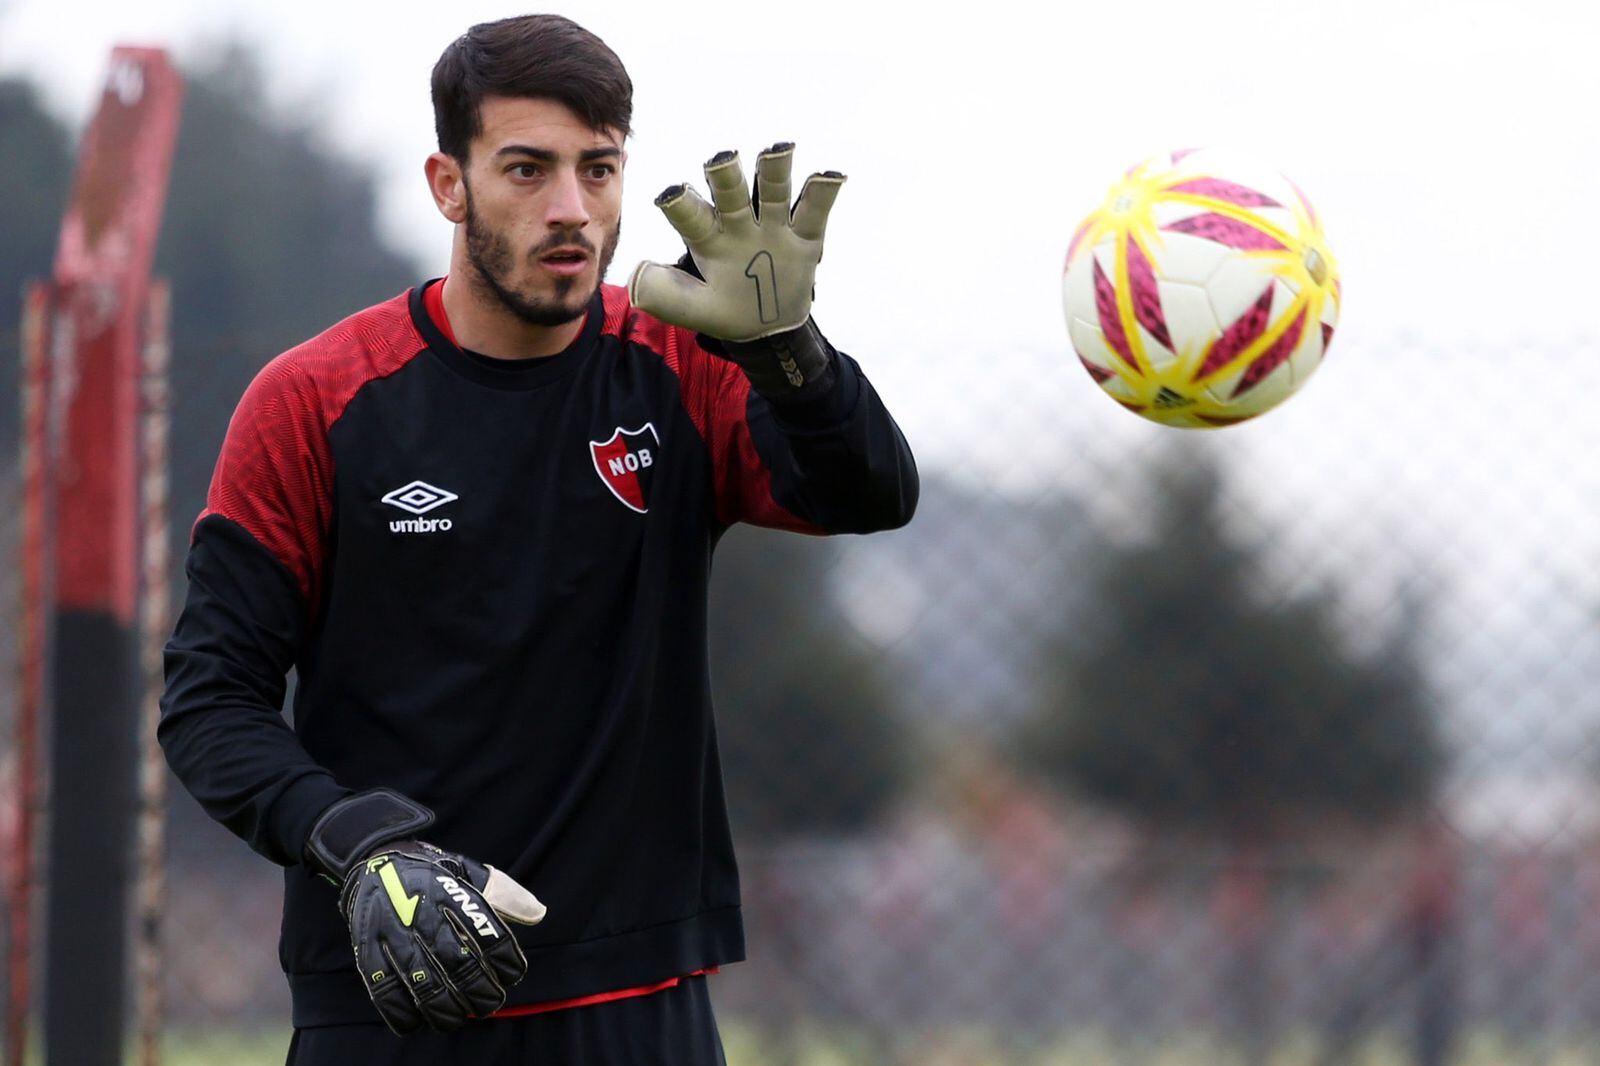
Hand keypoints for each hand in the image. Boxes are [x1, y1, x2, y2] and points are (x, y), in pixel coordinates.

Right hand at [341, 841, 544, 1033]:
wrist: (372, 860)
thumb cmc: (429, 874)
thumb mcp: (465, 871)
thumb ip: (502, 892)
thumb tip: (538, 913)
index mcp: (449, 891)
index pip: (485, 929)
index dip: (504, 957)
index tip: (514, 974)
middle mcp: (421, 912)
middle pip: (456, 960)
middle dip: (479, 989)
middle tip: (491, 1002)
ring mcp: (391, 932)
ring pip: (423, 981)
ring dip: (446, 1007)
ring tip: (461, 1016)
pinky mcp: (367, 949)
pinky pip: (383, 989)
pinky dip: (402, 1012)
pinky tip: (419, 1021)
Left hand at [629, 142, 844, 342]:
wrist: (766, 328)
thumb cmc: (724, 312)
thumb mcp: (693, 310)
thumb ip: (665, 295)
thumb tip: (637, 275)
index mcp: (708, 238)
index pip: (691, 216)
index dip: (681, 204)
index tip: (670, 194)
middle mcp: (739, 224)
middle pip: (731, 193)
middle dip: (726, 176)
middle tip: (722, 159)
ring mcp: (773, 228)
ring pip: (774, 191)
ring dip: (775, 170)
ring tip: (778, 149)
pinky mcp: (804, 238)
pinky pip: (814, 211)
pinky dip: (823, 192)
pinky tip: (831, 175)